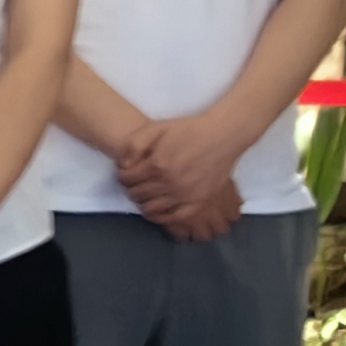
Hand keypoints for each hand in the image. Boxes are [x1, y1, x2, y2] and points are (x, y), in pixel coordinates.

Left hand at [118, 117, 242, 233]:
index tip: (126, 174)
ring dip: (142, 202)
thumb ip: (134, 144)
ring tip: (144, 195)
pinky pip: (173, 217)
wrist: (222, 136)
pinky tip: (156, 211)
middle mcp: (169, 182)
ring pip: (151, 208)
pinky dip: (160, 217)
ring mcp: (185, 195)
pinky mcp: (199, 202)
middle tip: (134, 184)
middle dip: (130, 188)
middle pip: (137, 194)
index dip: (122, 176)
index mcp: (157, 164)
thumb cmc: (188, 130)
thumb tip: (124, 166)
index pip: (127, 179)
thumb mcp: (156, 128)